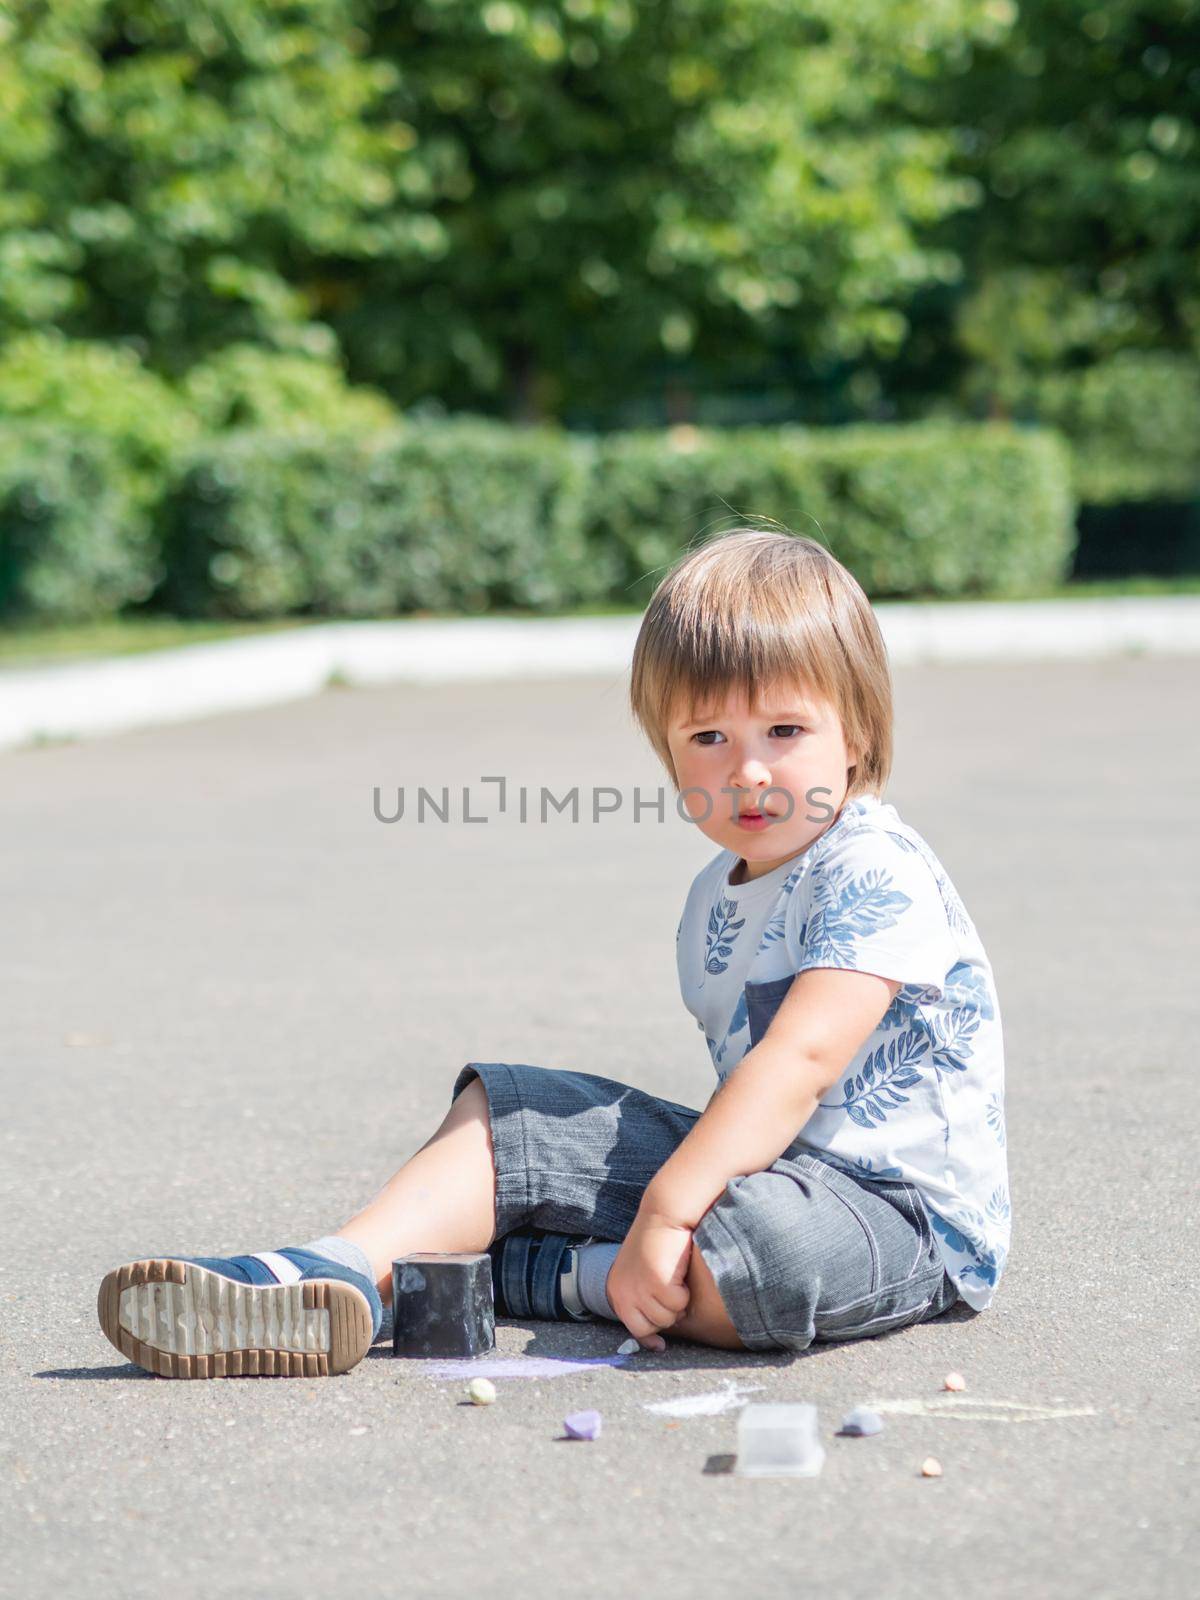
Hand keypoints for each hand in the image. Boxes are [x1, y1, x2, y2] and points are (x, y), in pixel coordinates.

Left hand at [607, 1209, 693, 1351]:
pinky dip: (684, 1290)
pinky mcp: (656, 1282)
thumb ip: (643, 1300)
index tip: (660, 1346)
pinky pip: (679, 1303)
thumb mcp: (641, 1273)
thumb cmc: (656, 1243)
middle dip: (668, 1311)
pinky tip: (678, 1270)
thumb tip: (656, 1343)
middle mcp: (622, 1293)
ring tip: (673, 1276)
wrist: (663, 1214)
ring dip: (677, 1300)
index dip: (650, 1336)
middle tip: (671, 1287)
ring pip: (669, 1316)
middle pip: (655, 1325)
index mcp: (616, 1290)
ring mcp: (638, 1289)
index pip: (634, 1328)